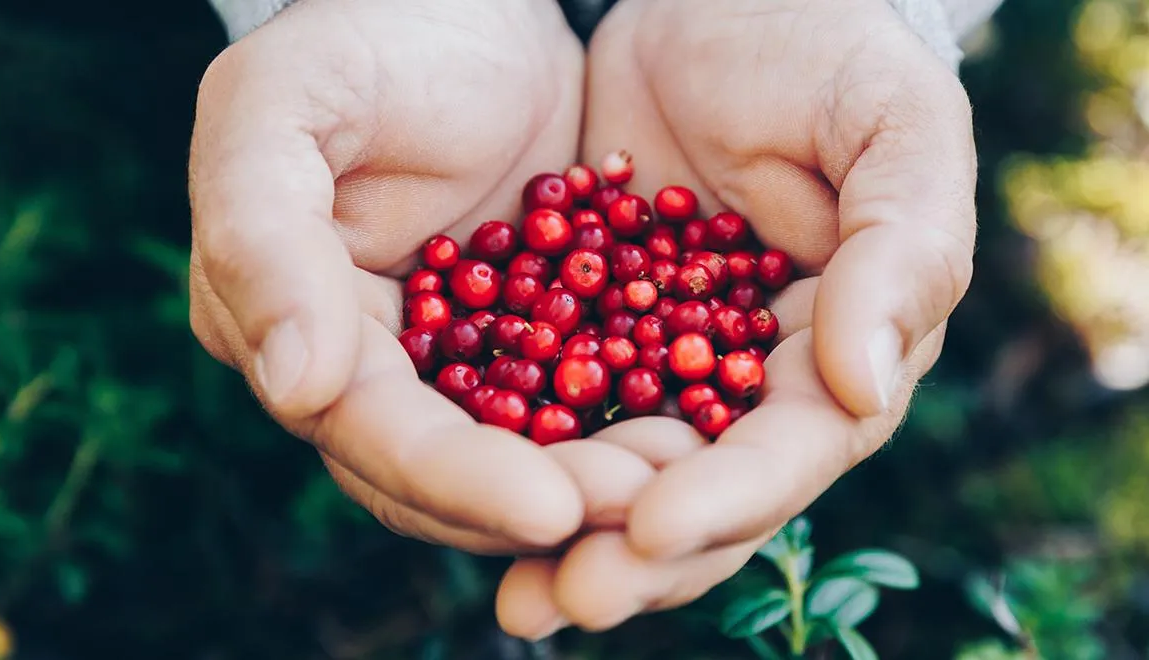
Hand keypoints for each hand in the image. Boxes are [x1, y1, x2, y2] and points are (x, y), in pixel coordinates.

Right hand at [188, 0, 642, 553]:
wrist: (465, 7)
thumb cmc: (363, 38)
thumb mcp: (280, 105)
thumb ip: (260, 236)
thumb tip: (295, 387)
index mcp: (293, 327)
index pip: (369, 433)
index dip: (453, 480)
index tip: (549, 510)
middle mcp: (368, 368)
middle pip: (446, 477)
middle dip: (540, 502)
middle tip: (644, 508)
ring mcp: (453, 360)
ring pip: (518, 457)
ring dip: (596, 484)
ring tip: (683, 486)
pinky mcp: (530, 338)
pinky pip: (579, 401)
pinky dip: (629, 427)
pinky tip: (700, 435)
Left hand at [496, 0, 976, 636]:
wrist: (721, 0)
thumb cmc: (830, 50)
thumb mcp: (893, 126)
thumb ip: (900, 250)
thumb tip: (862, 384)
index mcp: (841, 347)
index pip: (791, 448)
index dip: (729, 498)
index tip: (651, 526)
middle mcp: (755, 380)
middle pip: (701, 494)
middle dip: (635, 554)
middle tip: (558, 601)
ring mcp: (670, 362)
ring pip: (623, 475)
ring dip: (568, 538)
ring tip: (515, 596)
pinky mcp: (594, 330)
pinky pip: (552, 409)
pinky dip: (516, 457)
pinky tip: (462, 494)